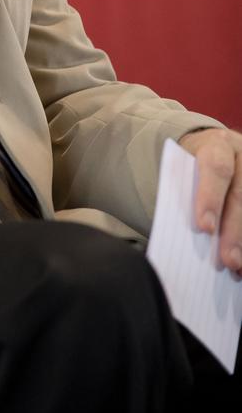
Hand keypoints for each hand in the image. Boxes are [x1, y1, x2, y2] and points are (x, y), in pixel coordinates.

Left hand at [178, 128, 241, 274]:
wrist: (210, 147)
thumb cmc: (191, 163)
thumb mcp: (183, 166)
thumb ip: (182, 191)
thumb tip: (177, 232)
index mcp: (217, 144)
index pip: (217, 169)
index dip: (211, 198)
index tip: (204, 228)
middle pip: (241, 194)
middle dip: (234, 231)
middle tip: (228, 260)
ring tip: (238, 267)